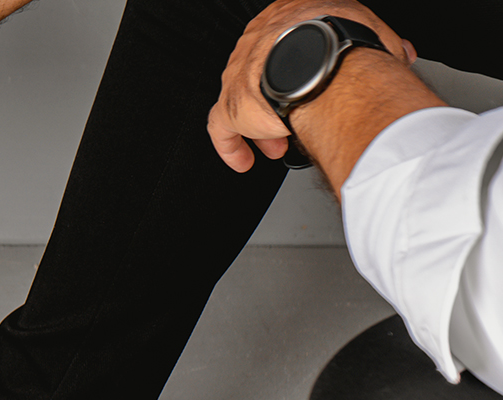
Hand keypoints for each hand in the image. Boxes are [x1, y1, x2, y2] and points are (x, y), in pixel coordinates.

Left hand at [207, 0, 415, 172]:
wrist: (315, 60)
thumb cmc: (342, 42)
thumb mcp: (369, 33)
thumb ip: (380, 44)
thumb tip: (399, 53)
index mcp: (289, 16)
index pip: (287, 45)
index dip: (297, 73)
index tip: (308, 90)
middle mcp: (258, 40)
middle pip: (263, 76)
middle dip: (279, 101)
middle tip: (292, 121)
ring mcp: (240, 72)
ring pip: (244, 102)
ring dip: (262, 126)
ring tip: (277, 144)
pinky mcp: (230, 104)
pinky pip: (221, 129)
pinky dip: (232, 147)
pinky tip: (243, 161)